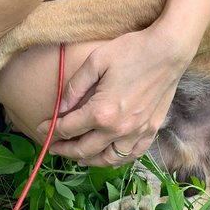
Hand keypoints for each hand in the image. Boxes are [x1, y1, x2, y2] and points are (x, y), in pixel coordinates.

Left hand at [37, 24, 191, 166]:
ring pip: (108, 159)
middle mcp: (119, 128)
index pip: (69, 127)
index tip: (41, 127)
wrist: (168, 50)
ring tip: (77, 154)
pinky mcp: (151, 130)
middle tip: (53, 146)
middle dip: (65, 149)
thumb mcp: (96, 61)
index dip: (52, 128)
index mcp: (102, 112)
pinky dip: (116, 158)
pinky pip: (131, 155)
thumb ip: (75, 86)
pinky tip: (108, 153)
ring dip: (89, 159)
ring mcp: (137, 132)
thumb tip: (60, 106)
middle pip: (85, 149)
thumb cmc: (132, 50)